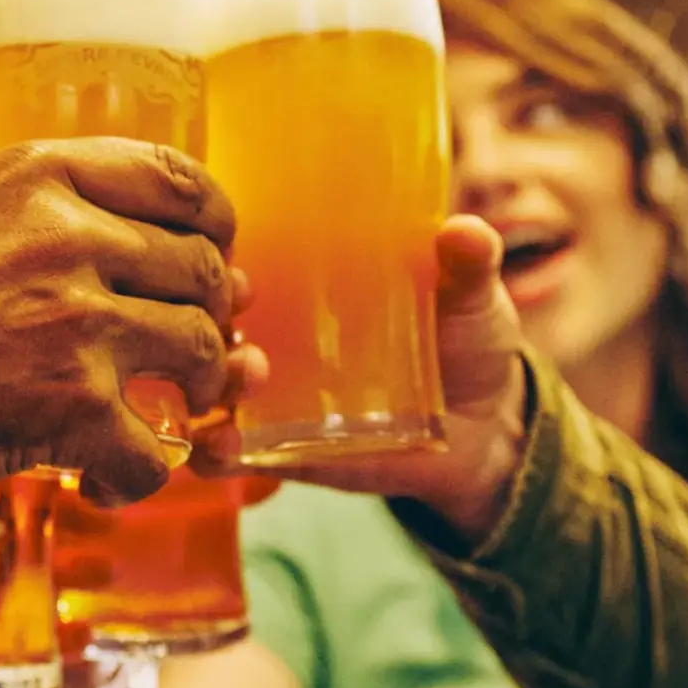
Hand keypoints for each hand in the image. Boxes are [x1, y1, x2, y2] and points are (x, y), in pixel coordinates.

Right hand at [0, 137, 256, 505]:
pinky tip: (97, 481)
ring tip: (149, 415)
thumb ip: (58, 227)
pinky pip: (156, 452)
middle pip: (206, 271)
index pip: (183, 179)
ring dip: (191, 396)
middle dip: (207, 320)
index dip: (216, 226)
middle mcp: (68, 233)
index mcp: (41, 174)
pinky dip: (135, 478)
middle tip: (176, 357)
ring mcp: (75, 318)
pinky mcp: (69, 404)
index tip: (211, 256)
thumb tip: (176, 262)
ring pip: (202, 354)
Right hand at [194, 215, 528, 543]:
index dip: (215, 248)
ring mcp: (272, 394)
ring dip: (206, 377)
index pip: (237, 254)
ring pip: (202, 381)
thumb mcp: (469, 295)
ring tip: (249, 373)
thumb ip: (470, 264)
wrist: (487, 432)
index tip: (228, 248)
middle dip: (200, 312)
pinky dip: (211, 452)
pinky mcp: (278, 450)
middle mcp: (274, 333)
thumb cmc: (468, 343)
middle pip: (206, 316)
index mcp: (305, 282)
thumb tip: (465, 233)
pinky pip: (222, 454)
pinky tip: (223, 444)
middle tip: (234, 313)